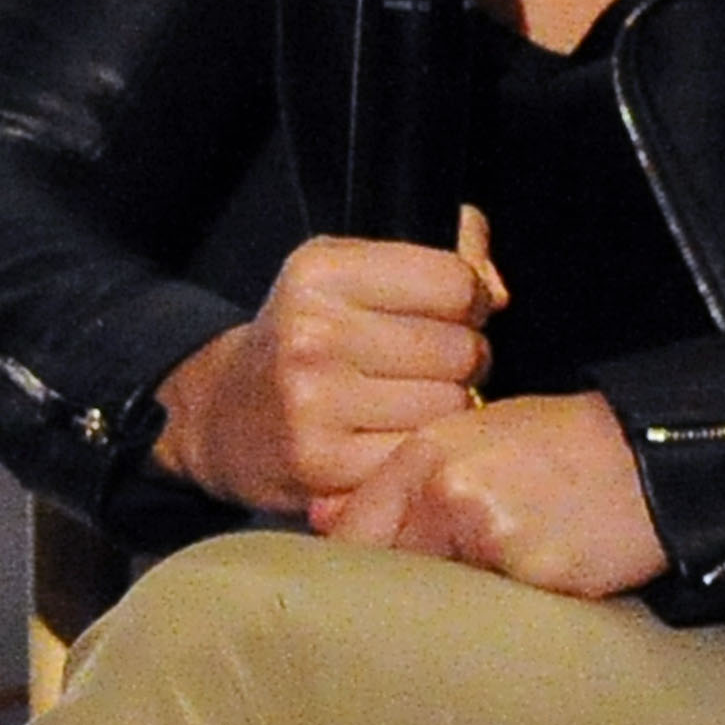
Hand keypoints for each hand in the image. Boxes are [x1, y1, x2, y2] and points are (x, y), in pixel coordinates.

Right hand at [154, 208, 504, 517]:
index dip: (468, 302)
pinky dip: (417, 451)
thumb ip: (446, 257)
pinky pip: (420, 455)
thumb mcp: (356, 271)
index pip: (455, 282)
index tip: (444, 316)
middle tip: (424, 368)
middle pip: (461, 349)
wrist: (225, 416)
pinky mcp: (320, 466)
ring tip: (406, 403)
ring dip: (444, 409)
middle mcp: (313, 332)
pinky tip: (390, 439)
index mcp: (323, 271)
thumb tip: (498, 294)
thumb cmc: (312, 337)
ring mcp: (313, 402)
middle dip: (460, 360)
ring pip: (451, 406)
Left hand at [312, 389, 667, 599]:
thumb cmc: (569, 447)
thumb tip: (326, 521)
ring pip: (437, 601)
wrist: (658, 454)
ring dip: (453, 610)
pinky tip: (534, 594)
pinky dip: (502, 617)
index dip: (356, 571)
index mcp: (428, 454)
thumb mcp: (482, 438)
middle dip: (401, 598)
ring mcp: (487, 534)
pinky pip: (492, 616)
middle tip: (419, 614)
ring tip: (493, 595)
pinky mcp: (531, 573)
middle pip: (388, 573)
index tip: (356, 599)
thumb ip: (408, 480)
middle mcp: (446, 491)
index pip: (356, 532)